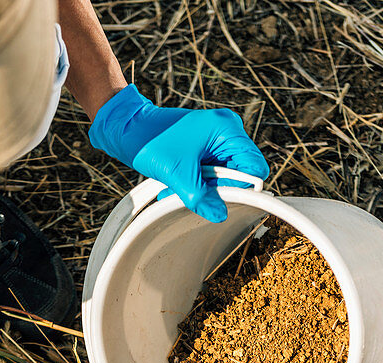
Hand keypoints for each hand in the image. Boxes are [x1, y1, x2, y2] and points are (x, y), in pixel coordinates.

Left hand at [88, 84, 268, 221]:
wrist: (128, 128)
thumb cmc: (151, 140)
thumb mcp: (177, 174)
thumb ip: (201, 197)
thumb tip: (220, 214)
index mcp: (226, 129)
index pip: (254, 167)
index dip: (242, 188)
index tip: (223, 199)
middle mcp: (226, 132)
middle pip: (239, 175)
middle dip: (218, 190)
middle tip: (194, 192)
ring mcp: (216, 141)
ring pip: (223, 178)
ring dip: (204, 190)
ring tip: (180, 188)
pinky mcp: (205, 149)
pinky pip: (211, 175)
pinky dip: (197, 184)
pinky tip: (179, 185)